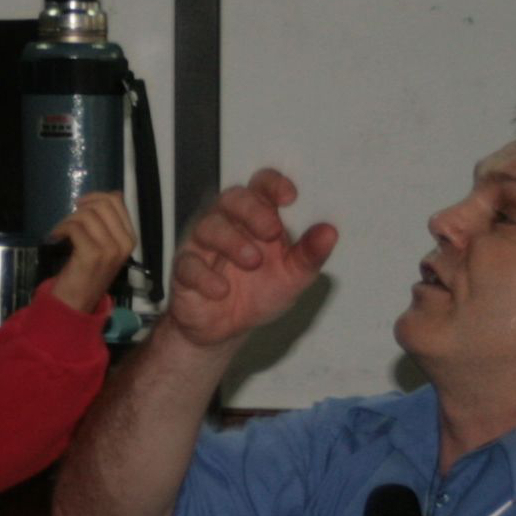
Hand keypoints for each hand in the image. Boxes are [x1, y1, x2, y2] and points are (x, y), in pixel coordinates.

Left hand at [48, 191, 137, 313]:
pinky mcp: (92, 255)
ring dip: (68, 220)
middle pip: (103, 204)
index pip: (117, 201)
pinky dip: (61, 229)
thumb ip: (110, 223)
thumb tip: (113, 194)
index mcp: (130, 239)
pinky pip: (75, 228)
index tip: (80, 207)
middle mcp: (124, 244)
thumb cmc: (88, 273)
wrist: (77, 303)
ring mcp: (110, 250)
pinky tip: (56, 237)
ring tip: (61, 232)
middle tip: (69, 221)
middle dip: (81, 207)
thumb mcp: (106, 246)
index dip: (95, 197)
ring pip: (88, 215)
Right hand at [165, 169, 336, 351]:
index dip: (273, 185)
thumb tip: (329, 233)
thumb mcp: (292, 277)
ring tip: (252, 261)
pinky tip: (222, 290)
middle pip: (232, 198)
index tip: (289, 197)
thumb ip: (309, 255)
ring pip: (208, 226)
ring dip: (232, 241)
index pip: (261, 186)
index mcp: (256, 218)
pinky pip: (188, 264)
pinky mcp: (185, 270)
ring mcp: (203, 246)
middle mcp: (228, 224)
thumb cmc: (257, 294)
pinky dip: (205, 276)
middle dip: (252, 210)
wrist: (227, 330)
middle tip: (271, 231)